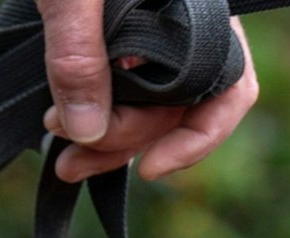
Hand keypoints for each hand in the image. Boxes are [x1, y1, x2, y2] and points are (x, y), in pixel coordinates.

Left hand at [37, 0, 258, 182]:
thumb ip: (77, 53)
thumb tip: (86, 131)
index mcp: (198, 10)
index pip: (231, 89)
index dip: (198, 140)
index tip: (150, 169)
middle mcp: (185, 24)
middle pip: (174, 109)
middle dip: (124, 140)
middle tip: (68, 158)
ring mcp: (152, 30)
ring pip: (146, 104)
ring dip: (104, 134)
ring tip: (58, 151)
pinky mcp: (119, 33)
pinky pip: (120, 85)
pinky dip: (96, 109)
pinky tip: (64, 123)